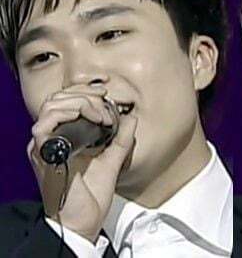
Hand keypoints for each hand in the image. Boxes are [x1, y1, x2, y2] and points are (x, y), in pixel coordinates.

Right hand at [28, 84, 136, 242]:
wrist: (85, 219)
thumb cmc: (92, 193)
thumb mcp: (113, 157)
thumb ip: (122, 136)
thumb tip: (131, 116)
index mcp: (63, 136)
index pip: (65, 99)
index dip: (84, 89)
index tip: (105, 89)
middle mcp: (51, 139)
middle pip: (58, 97)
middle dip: (84, 92)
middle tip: (104, 102)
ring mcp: (46, 147)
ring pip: (51, 105)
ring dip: (79, 102)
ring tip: (98, 114)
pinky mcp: (44, 156)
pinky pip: (43, 126)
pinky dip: (65, 114)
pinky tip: (85, 117)